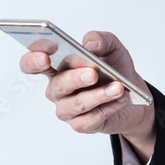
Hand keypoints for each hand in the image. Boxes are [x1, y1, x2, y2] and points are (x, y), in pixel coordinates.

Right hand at [19, 30, 156, 157]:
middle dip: (76, 78)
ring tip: (118, 87)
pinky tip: (121, 98)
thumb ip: (100, 39)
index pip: (32, 63)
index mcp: (56, 67)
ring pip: (78, 104)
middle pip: (58, 85)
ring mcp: (67, 109)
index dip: (33, 60)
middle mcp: (57, 89)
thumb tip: (90, 44)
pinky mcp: (81, 125)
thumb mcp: (112, 47)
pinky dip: (110, 106)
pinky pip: (93, 117)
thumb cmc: (114, 68)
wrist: (131, 92)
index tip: (44, 57)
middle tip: (93, 73)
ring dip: (99, 95)